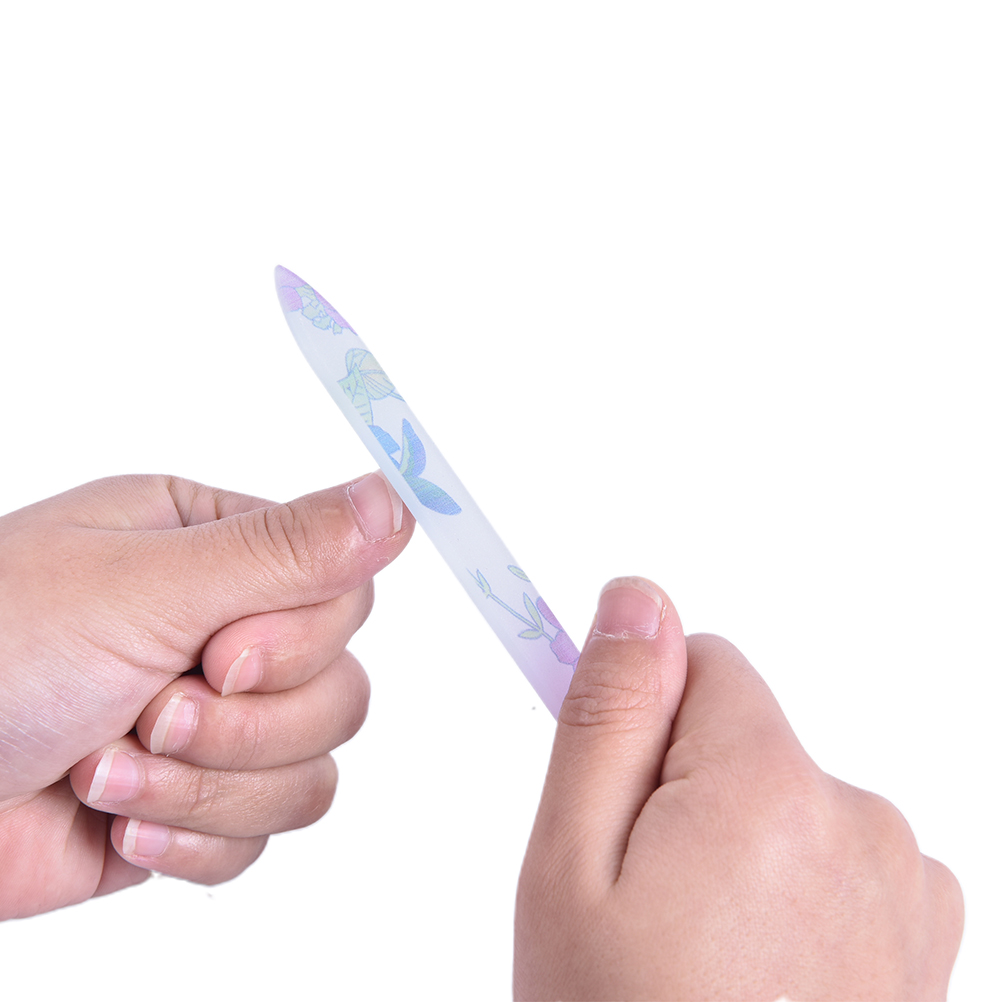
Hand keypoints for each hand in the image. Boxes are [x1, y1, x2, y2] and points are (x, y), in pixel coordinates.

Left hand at [0, 472, 411, 918]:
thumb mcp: (144, 587)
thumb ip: (285, 551)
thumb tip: (395, 501)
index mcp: (216, 552)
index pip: (344, 592)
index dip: (300, 641)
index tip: (221, 656)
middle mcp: (222, 632)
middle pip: (340, 690)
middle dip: (245, 726)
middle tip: (150, 713)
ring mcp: (212, 726)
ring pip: (311, 770)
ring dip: (208, 787)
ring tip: (107, 770)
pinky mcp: (195, 803)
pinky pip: (262, 836)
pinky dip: (193, 838)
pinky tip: (119, 826)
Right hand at [515, 578, 962, 1000]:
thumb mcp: (571, 870)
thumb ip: (609, 718)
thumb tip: (637, 599)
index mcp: (771, 785)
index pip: (703, 662)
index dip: (640, 719)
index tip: (609, 790)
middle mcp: (864, 821)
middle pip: (744, 736)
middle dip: (682, 791)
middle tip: (641, 905)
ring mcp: (909, 886)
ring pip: (784, 799)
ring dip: (734, 848)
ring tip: (697, 956)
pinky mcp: (924, 938)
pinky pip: (834, 859)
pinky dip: (790, 894)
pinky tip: (757, 978)